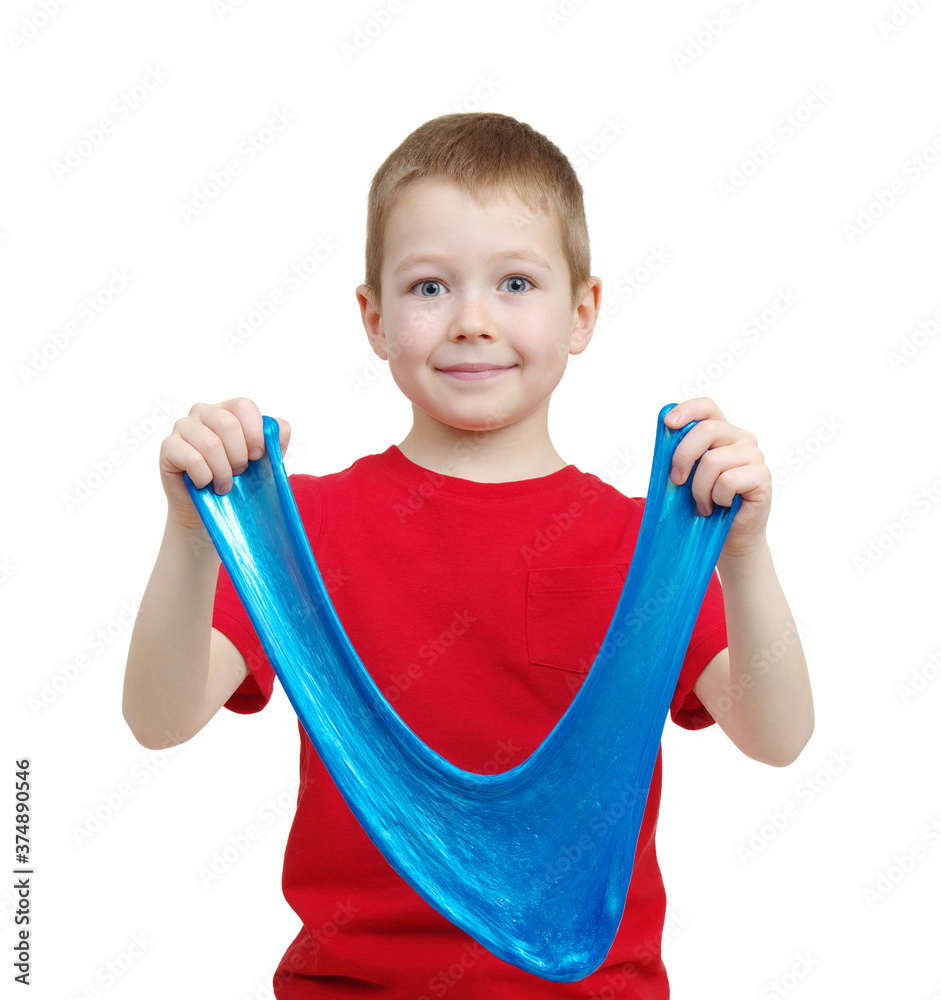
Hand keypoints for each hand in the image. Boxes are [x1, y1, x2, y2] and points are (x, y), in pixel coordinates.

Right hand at [159, 398, 290, 531]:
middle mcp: (203, 412)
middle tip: (240, 473)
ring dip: (223, 471)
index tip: (257, 456)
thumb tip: (281, 427)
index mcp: (228, 410)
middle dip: (239, 456)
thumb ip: (275, 441)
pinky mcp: (168, 448)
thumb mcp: (264, 461)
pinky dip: (205, 477)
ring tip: (224, 484)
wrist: (212, 507)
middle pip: (227, 424)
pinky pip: (192, 458)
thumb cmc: (239, 479)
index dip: (254, 433)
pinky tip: (206, 484)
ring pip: (210, 444)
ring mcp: (183, 428)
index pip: (244, 406)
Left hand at [663, 397, 769, 558]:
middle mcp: (742, 438)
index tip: (668, 423)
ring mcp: (754, 456)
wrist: (729, 537)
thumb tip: (664, 435)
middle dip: (683, 457)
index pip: (707, 407)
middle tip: (676, 481)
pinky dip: (717, 498)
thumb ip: (680, 455)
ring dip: (700, 489)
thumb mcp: (687, 476)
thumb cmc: (705, 504)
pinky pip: (728, 481)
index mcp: (722, 432)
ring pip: (713, 461)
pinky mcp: (762, 476)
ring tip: (704, 503)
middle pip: (706, 432)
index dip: (687, 409)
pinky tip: (722, 506)